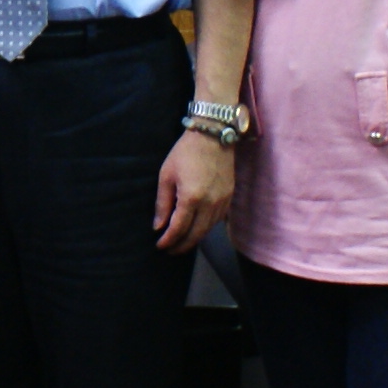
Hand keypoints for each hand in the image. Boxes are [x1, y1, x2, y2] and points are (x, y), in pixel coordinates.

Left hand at [155, 129, 235, 254]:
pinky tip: (197, 229)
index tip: (160, 245)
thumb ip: (162, 204)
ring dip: (194, 239)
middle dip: (181, 246)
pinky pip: (217, 221)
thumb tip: (158, 226)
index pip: (179, 228)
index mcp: (191, 198)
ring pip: (208, 230)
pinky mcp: (229, 198)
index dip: (168, 240)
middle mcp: (210, 203)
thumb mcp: (166, 176)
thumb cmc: (185, 153)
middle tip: (170, 251)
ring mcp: (222, 201)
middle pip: (196, 235)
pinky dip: (206, 228)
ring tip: (181, 243)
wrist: (213, 136)